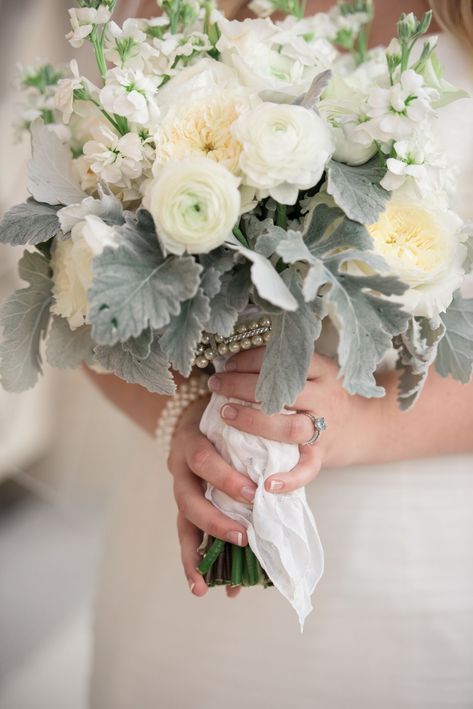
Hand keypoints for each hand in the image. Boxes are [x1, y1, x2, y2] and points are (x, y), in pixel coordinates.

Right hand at [168, 394, 252, 598]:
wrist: (200, 415)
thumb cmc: (228, 421)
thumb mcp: (238, 421)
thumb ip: (255, 442)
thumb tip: (288, 476)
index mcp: (193, 443)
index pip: (204, 460)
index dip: (225, 479)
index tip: (253, 494)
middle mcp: (180, 468)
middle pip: (188, 498)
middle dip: (215, 521)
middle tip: (243, 536)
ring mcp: (180, 488)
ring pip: (183, 523)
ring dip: (196, 553)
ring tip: (206, 583)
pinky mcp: (185, 505)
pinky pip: (186, 536)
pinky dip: (194, 562)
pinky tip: (201, 586)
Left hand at [206, 348, 378, 493]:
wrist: (364, 425)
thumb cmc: (324, 395)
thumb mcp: (313, 372)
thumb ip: (285, 367)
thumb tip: (234, 358)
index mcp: (323, 372)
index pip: (286, 361)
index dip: (253, 360)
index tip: (228, 362)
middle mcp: (326, 398)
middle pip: (284, 391)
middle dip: (245, 386)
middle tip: (217, 385)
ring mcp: (325, 429)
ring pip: (289, 427)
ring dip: (254, 421)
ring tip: (226, 414)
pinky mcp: (322, 456)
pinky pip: (307, 471)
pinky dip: (288, 480)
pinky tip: (266, 483)